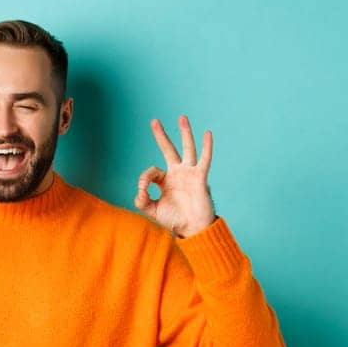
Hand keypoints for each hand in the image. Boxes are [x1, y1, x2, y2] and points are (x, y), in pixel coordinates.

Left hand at [136, 115, 217, 237]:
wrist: (193, 229)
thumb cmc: (175, 220)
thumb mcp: (153, 210)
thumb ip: (142, 201)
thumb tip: (139, 192)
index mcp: (165, 181)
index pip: (151, 171)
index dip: (143, 180)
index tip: (142, 192)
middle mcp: (177, 173)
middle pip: (168, 150)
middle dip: (161, 136)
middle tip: (154, 121)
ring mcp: (189, 174)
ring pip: (187, 149)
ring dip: (185, 133)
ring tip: (182, 117)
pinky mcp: (200, 178)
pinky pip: (204, 159)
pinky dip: (206, 147)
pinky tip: (207, 133)